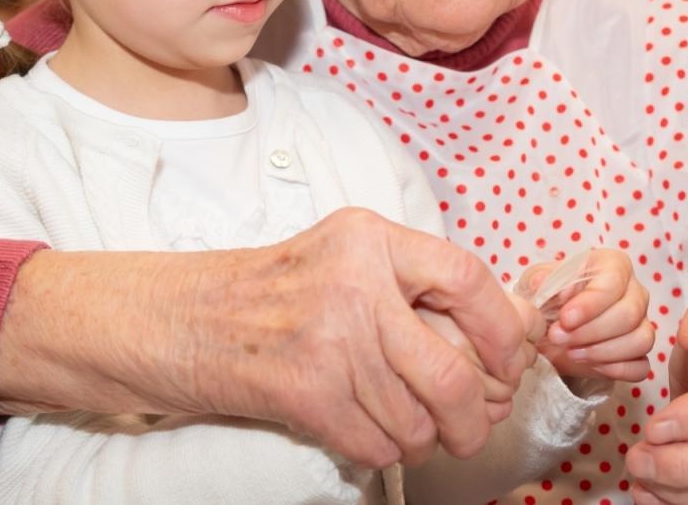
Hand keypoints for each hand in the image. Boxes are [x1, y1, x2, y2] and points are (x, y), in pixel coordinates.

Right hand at [0, 209, 534, 469]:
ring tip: (407, 427)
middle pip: (454, 372)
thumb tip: (509, 336)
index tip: (508, 362)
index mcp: (370, 238)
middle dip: (473, 416)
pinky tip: (364, 431)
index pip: (469, 279)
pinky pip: (377, 442)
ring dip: (422, 438)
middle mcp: (354, 281)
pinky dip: (382, 450)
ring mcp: (329, 338)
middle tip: (471, 426)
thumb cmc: (269, 293)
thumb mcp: (344, 260)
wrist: (178, 319)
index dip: (503, 332)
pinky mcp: (304, 390)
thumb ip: (415, 284)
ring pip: (418, 418)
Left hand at [519, 250, 653, 381]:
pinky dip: (617, 369)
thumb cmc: (551, 297)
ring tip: (571, 353)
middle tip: (558, 337)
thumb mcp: (539, 282)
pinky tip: (591, 366)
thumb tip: (541, 283)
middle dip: (591, 331)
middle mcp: (634, 292)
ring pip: (640, 340)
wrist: (551, 328)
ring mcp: (641, 324)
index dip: (591, 303)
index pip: (614, 281)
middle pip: (630, 313)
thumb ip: (541, 279)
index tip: (565, 319)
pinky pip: (641, 366)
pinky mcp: (639, 354)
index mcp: (614, 266)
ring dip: (602, 352)